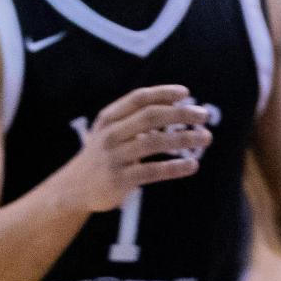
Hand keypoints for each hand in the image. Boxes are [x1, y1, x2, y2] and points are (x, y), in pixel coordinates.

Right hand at [63, 85, 213, 212]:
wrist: (75, 188)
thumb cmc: (103, 155)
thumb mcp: (110, 131)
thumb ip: (136, 119)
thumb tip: (176, 108)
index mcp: (109, 118)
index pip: (139, 98)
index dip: (163, 93)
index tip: (186, 93)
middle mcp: (111, 134)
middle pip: (150, 116)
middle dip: (181, 113)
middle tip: (204, 115)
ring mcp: (115, 157)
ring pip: (155, 143)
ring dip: (184, 138)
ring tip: (205, 138)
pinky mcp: (120, 179)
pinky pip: (153, 171)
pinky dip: (175, 167)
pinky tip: (192, 165)